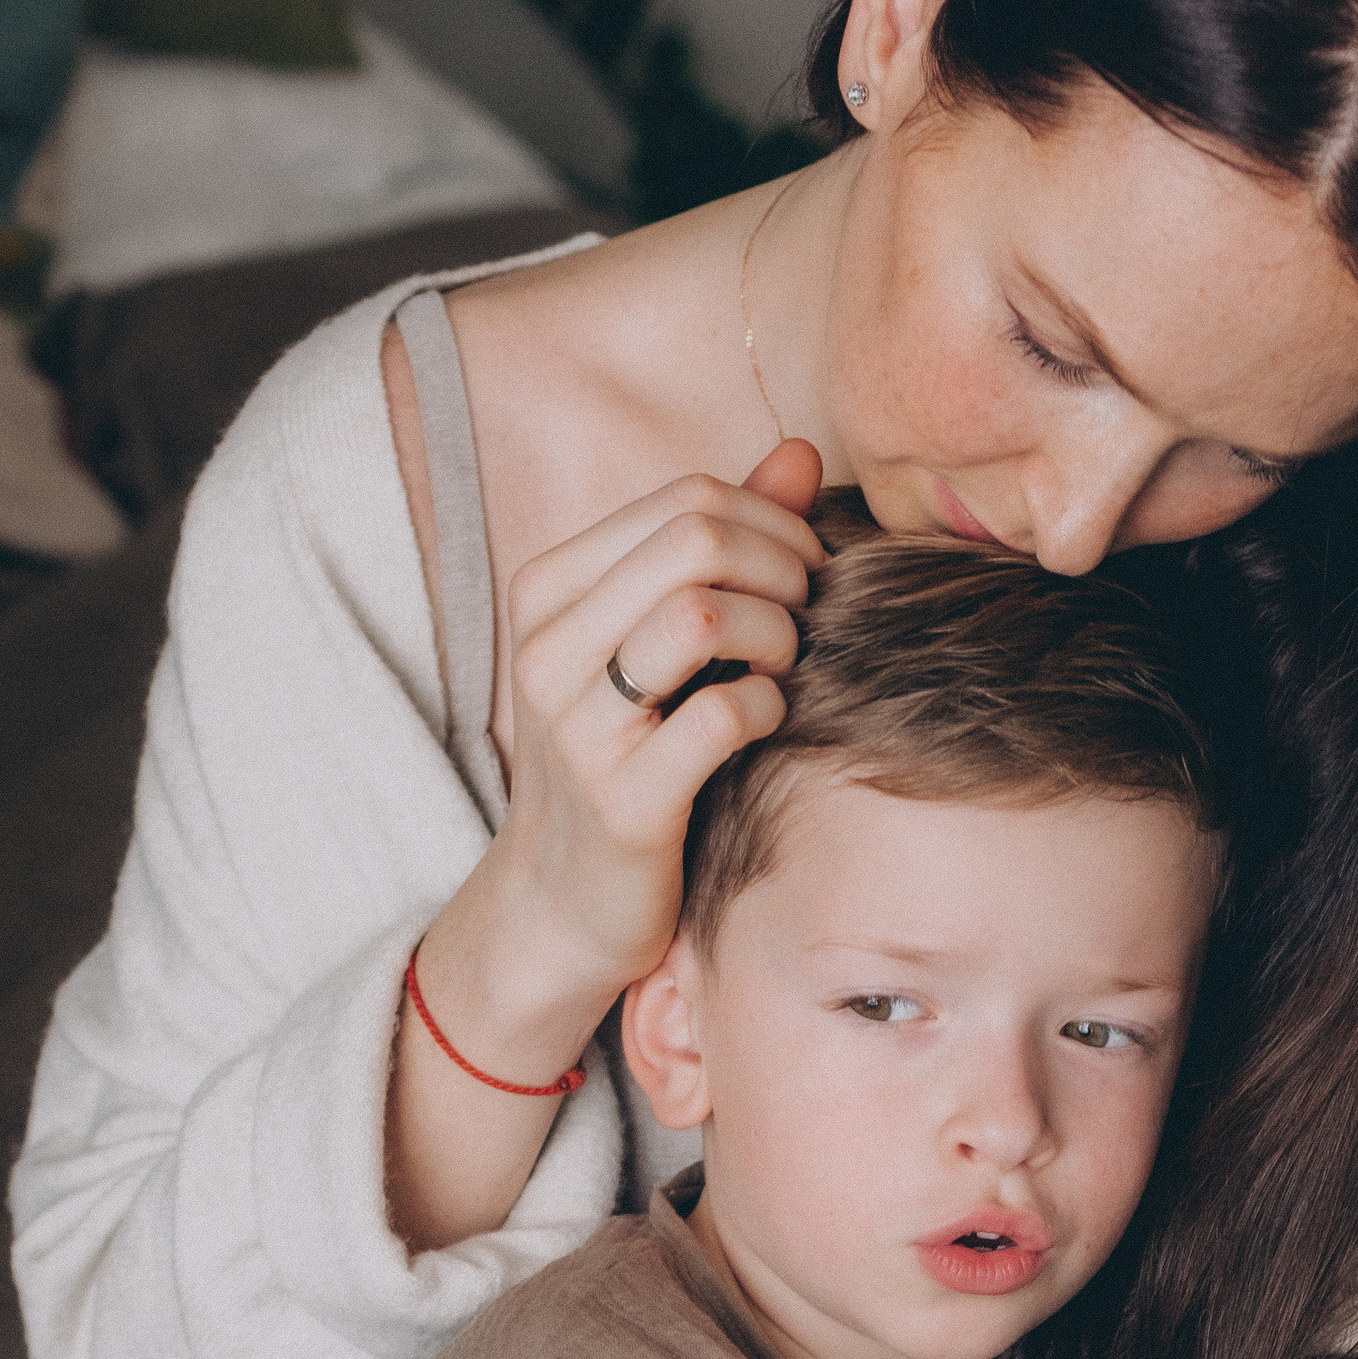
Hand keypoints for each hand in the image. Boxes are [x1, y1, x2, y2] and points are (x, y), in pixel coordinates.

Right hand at [493, 438, 827, 1006]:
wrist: (562, 907)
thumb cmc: (627, 761)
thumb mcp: (658, 645)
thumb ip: (723, 549)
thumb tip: (798, 452)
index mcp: (549, 591)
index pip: (683, 501)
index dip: (771, 524)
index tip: (803, 575)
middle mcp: (547, 647)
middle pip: (697, 542)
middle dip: (784, 569)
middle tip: (810, 619)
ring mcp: (577, 725)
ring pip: (706, 614)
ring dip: (778, 634)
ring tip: (785, 669)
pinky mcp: (620, 800)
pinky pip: (721, 715)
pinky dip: (770, 708)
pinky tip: (769, 724)